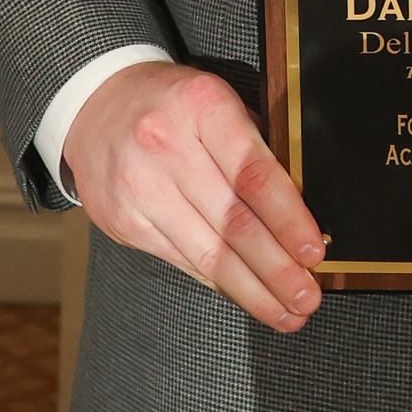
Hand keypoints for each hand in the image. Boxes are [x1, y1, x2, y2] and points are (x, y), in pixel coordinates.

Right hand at [62, 61, 324, 332]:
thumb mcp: (217, 101)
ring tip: (285, 311)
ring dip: (252, 289)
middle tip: (308, 297)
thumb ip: (255, 143)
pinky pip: (183, 260)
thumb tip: (301, 207)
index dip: (288, 219)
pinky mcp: (124, 222)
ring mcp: (141, 188)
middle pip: (233, 222)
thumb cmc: (173, 105)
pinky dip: (219, 281)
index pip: (254, 174)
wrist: (97, 106)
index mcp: (203, 107)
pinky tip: (245, 294)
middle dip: (277, 268)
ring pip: (207, 252)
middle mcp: (167, 147)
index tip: (314, 252)